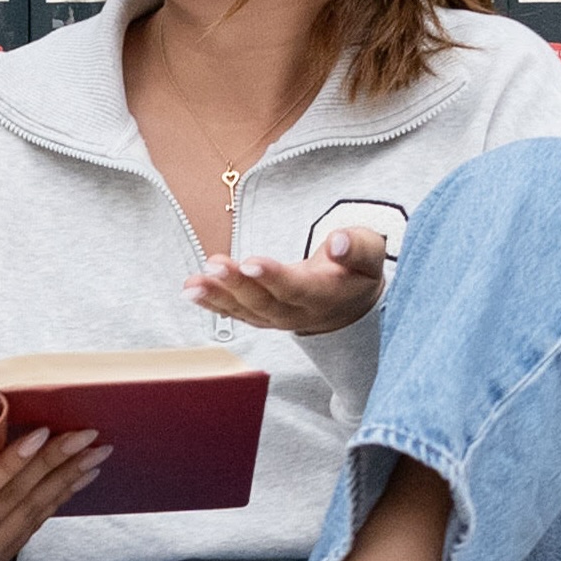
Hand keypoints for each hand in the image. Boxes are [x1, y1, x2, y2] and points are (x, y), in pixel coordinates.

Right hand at [0, 429, 110, 560]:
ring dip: (65, 481)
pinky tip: (77, 480)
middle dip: (54, 464)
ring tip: (95, 453)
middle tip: (86, 435)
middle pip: (15, 500)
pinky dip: (58, 501)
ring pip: (31, 514)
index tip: (38, 436)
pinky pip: (32, 527)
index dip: (8, 466)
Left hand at [186, 224, 392, 336]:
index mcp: (325, 295)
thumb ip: (357, 247)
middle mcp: (298, 312)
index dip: (274, 277)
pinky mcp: (262, 317)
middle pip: (265, 302)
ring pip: (245, 311)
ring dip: (216, 297)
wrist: (350, 304)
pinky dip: (212, 303)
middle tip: (214, 264)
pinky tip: (190, 290)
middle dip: (237, 284)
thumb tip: (339, 242)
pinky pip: (236, 314)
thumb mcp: (370, 254)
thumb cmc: (356, 270)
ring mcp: (277, 319)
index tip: (251, 262)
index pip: (297, 288)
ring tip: (191, 284)